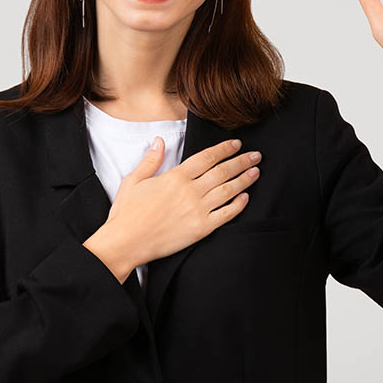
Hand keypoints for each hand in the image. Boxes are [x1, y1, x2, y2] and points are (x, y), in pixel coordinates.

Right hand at [101, 138, 262, 268]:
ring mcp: (198, 210)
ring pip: (228, 190)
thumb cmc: (127, 213)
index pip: (207, 157)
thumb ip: (150, 160)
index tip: (236, 144)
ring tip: (256, 172)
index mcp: (175, 177)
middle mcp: (190, 191)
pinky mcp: (202, 229)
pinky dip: (238, 205)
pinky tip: (245, 198)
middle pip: (223, 171)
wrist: (126, 242)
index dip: (224, 149)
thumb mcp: (133, 180)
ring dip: (244, 180)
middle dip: (241, 161)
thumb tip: (159, 141)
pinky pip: (226, 214)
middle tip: (256, 155)